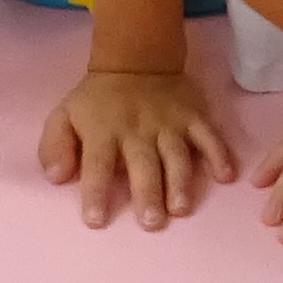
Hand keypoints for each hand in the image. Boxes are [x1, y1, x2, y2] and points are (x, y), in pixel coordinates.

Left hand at [41, 65, 237, 231]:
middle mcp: (137, 130)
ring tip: (180, 209)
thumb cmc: (98, 100)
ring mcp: (169, 124)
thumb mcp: (64, 115)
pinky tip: (226, 176)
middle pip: (143, 164)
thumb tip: (57, 177)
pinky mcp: (193, 117)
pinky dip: (219, 154)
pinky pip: (209, 136)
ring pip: (176, 155)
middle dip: (147, 193)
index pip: (97, 164)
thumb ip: (55, 146)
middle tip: (151, 223)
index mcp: (103, 131)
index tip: (95, 220)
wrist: (137, 60)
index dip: (96, 192)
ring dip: (180, 182)